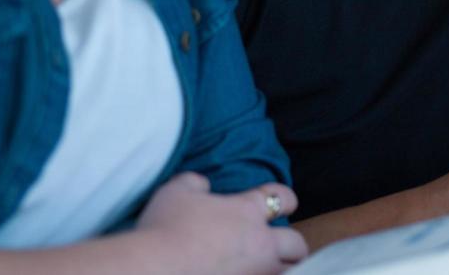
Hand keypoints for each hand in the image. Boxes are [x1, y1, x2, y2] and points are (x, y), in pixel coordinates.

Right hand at [137, 172, 307, 274]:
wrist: (152, 271)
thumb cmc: (163, 229)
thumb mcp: (176, 191)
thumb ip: (195, 183)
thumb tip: (203, 185)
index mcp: (247, 212)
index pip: (282, 197)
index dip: (285, 198)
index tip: (284, 202)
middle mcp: (260, 244)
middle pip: (297, 244)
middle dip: (293, 246)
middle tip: (283, 248)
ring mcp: (256, 274)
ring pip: (288, 274)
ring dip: (281, 270)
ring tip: (268, 269)